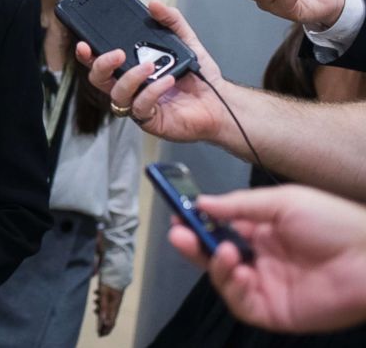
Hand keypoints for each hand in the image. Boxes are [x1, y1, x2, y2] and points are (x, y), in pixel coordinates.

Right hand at [76, 0, 229, 142]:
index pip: (100, 62)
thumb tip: (155, 4)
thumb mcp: (186, 41)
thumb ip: (171, 21)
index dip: (87, 54)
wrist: (221, 103)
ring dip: (130, 78)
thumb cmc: (199, 77)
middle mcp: (130, 87)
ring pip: (117, 94)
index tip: (84, 43)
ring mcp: (137, 104)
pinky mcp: (150, 120)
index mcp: (131, 68)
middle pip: (98, 79)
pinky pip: (140, 107)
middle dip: (101, 65)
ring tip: (150, 66)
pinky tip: (167, 80)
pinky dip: (152, 91)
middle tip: (118, 53)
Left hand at [94, 283, 123, 335]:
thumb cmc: (109, 281)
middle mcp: (116, 303)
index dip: (106, 328)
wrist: (116, 269)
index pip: (112, 321)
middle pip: (110, 315)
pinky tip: (96, 294)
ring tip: (95, 303)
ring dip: (101, 307)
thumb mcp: (104, 294)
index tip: (100, 334)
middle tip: (96, 318)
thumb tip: (103, 320)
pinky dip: (101, 300)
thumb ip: (103, 307)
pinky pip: (106, 300)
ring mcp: (115, 298)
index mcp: (115, 305)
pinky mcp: (112, 293)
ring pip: (108, 307)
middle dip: (102, 319)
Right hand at [168, 185, 365, 332]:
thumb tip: (202, 203)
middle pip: (215, 254)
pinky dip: (234, 288)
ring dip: (216, 265)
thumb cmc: (335, 223)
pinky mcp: (275, 310)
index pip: (220, 226)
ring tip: (223, 252)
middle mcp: (261, 257)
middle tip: (178, 234)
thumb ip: (240, 205)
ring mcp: (267, 285)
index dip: (198, 221)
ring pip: (224, 280)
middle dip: (193, 244)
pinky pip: (242, 304)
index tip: (178, 213)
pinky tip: (241, 272)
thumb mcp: (284, 201)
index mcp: (262, 230)